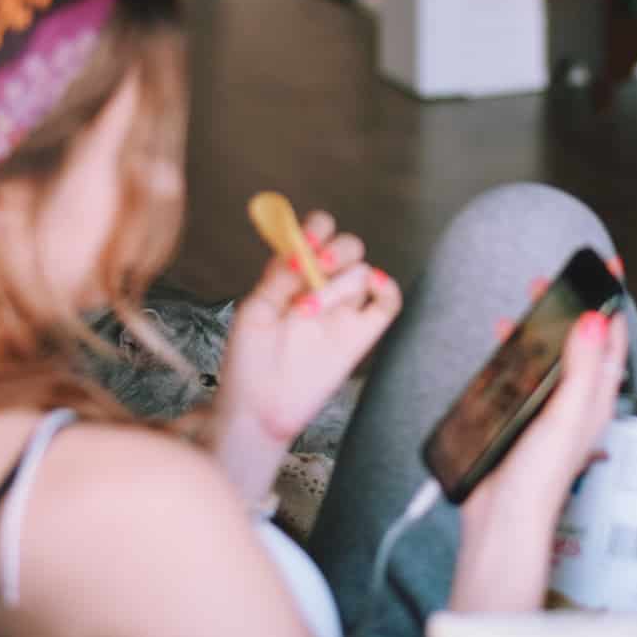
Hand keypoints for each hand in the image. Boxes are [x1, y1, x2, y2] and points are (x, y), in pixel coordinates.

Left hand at [211, 211, 401, 500]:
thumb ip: (279, 279)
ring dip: (340, 281)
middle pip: (349, 247)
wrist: (260, 409)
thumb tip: (301, 252)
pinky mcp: (361, 336)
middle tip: (315, 266)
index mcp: (292, 276)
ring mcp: (343, 312)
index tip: (305, 239)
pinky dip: (387, 287)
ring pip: (364, 271)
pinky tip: (371, 287)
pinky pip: (388, 303)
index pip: (316, 233)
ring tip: (310, 310)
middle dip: (335, 249)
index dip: (317, 227)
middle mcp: (321, 288)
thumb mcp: (253, 313)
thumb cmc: (248, 362)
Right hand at [450, 302, 628, 612]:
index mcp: (596, 399)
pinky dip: (518, 352)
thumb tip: (595, 321)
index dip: (611, 302)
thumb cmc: (539, 478)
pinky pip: (526, 374)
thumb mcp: (566, 415)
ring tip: (531, 301)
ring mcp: (551, 410)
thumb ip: (582, 368)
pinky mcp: (524, 418)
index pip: (612, 340)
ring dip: (544, 326)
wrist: (503, 518)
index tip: (609, 270)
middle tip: (558, 278)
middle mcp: (577, 402)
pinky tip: (503, 345)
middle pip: (582, 342)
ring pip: (552, 356)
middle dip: (573, 306)